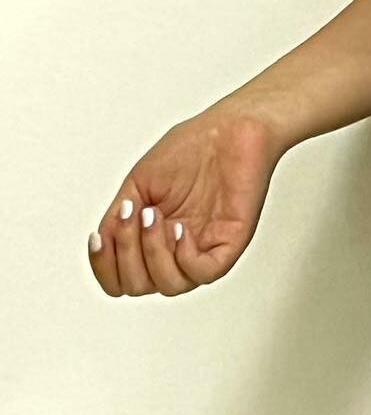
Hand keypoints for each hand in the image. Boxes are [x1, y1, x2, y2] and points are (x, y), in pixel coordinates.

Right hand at [87, 101, 284, 297]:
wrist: (228, 128)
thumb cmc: (189, 150)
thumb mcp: (138, 186)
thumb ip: (117, 221)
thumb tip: (102, 246)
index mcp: (152, 240)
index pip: (120, 280)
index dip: (104, 267)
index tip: (98, 238)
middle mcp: (175, 250)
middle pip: (138, 287)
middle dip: (126, 253)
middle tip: (134, 213)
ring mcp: (202, 248)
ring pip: (169, 285)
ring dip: (153, 252)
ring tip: (155, 214)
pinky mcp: (230, 243)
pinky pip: (203, 273)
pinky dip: (184, 257)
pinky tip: (181, 229)